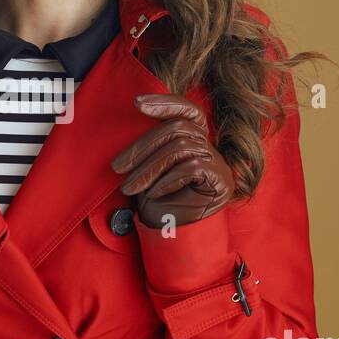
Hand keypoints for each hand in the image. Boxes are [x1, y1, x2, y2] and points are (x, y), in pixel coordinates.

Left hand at [110, 94, 234, 228]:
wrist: (179, 236)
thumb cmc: (161, 201)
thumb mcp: (150, 170)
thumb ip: (150, 148)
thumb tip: (129, 124)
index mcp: (194, 139)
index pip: (186, 110)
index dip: (164, 102)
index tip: (136, 103)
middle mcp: (208, 145)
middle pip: (176, 129)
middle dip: (141, 147)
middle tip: (117, 167)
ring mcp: (217, 161)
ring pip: (179, 148)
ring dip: (148, 169)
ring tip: (128, 189)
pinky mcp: (221, 178)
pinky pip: (191, 167)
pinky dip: (168, 180)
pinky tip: (154, 194)